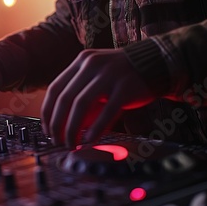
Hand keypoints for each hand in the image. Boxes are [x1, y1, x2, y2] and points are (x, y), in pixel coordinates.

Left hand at [41, 48, 158, 147]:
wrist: (158, 62)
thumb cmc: (123, 74)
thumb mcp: (97, 75)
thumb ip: (80, 91)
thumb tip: (61, 122)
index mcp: (81, 61)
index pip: (55, 88)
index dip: (47, 112)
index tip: (47, 129)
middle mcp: (92, 65)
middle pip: (65, 98)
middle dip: (57, 124)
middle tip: (57, 141)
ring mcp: (109, 75)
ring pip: (81, 105)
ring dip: (72, 128)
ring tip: (71, 143)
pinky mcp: (126, 88)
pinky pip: (106, 111)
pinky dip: (95, 128)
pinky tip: (89, 140)